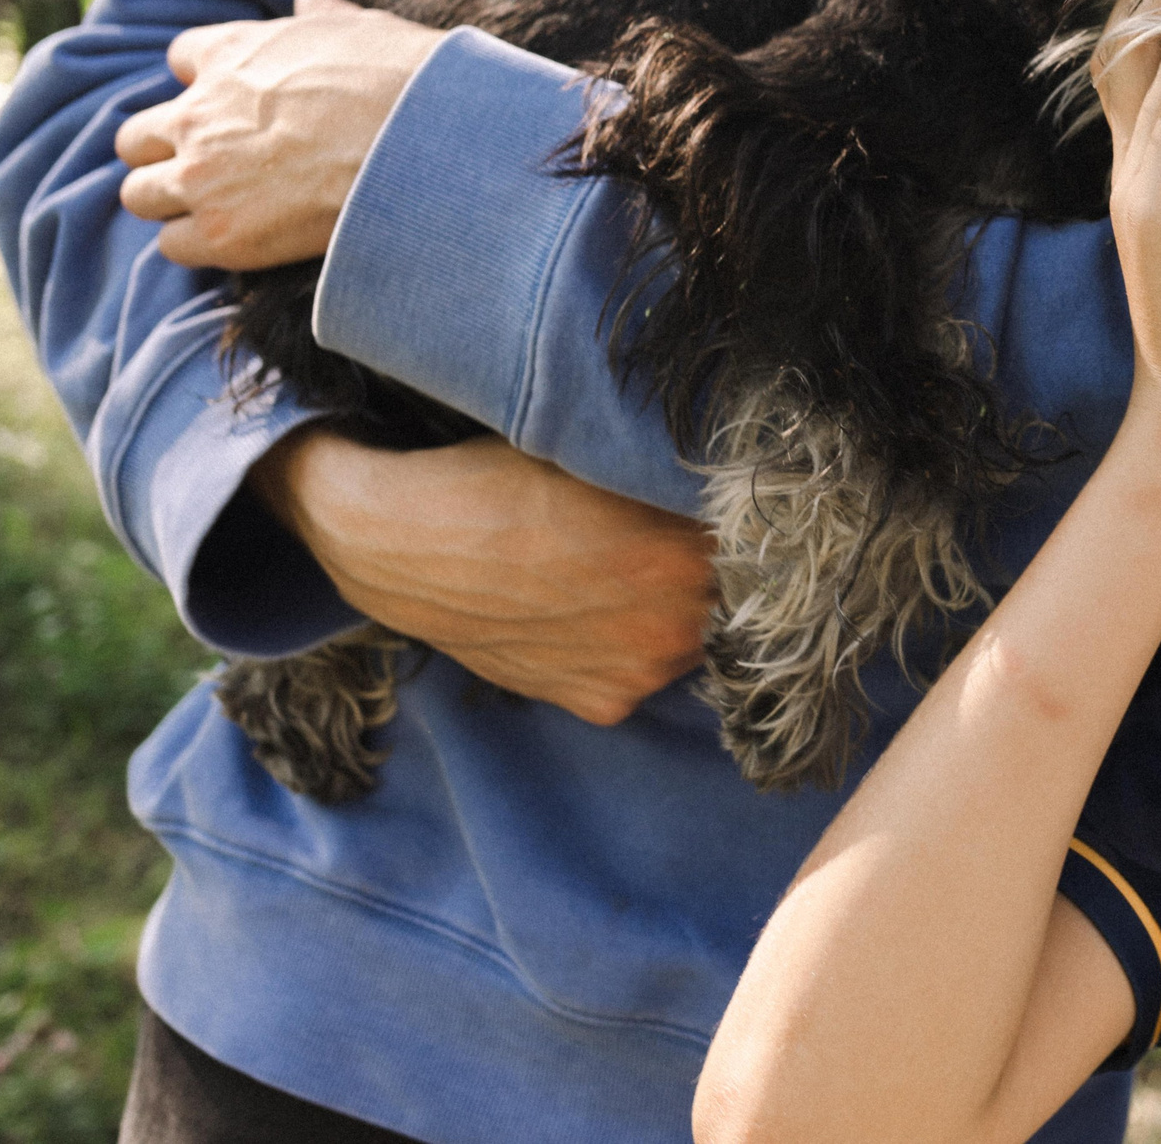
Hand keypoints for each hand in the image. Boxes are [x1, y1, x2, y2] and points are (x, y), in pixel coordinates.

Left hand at [115, 0, 445, 270]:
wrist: (423, 144)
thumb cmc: (399, 80)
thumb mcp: (359, 28)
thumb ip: (322, 14)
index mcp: (228, 54)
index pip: (180, 60)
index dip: (203, 83)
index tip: (232, 103)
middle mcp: (198, 114)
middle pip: (136, 137)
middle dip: (165, 151)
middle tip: (210, 167)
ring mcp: (201, 175)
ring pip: (138, 193)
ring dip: (171, 201)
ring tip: (217, 211)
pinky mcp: (222, 233)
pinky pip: (172, 246)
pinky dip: (196, 245)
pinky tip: (238, 242)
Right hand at [253, 429, 714, 724]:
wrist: (400, 544)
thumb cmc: (499, 483)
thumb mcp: (601, 458)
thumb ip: (676, 483)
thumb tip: (740, 476)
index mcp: (684, 558)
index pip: (760, 543)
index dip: (749, 522)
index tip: (733, 505)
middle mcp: (672, 629)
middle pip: (736, 595)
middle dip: (717, 566)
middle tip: (679, 535)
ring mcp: (637, 674)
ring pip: (695, 633)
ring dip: (679, 607)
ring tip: (625, 570)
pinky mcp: (600, 703)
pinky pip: (645, 668)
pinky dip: (633, 641)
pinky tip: (592, 607)